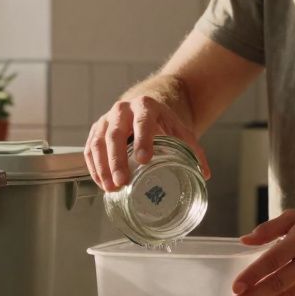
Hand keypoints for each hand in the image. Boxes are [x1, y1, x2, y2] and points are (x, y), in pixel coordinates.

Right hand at [83, 96, 209, 191]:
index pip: (142, 122)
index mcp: (145, 107)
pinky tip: (102, 183)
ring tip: (110, 188)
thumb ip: (193, 151)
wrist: (144, 108)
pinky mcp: (96, 131)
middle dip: (117, 160)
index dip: (142, 140)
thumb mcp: (180, 131)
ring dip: (102, 167)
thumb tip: (204, 174)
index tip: (143, 160)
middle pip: (115, 134)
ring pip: (98, 142)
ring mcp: (106, 120)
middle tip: (122, 182)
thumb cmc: (163, 123)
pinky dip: (94, 167)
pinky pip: (90, 149)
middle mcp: (122, 110)